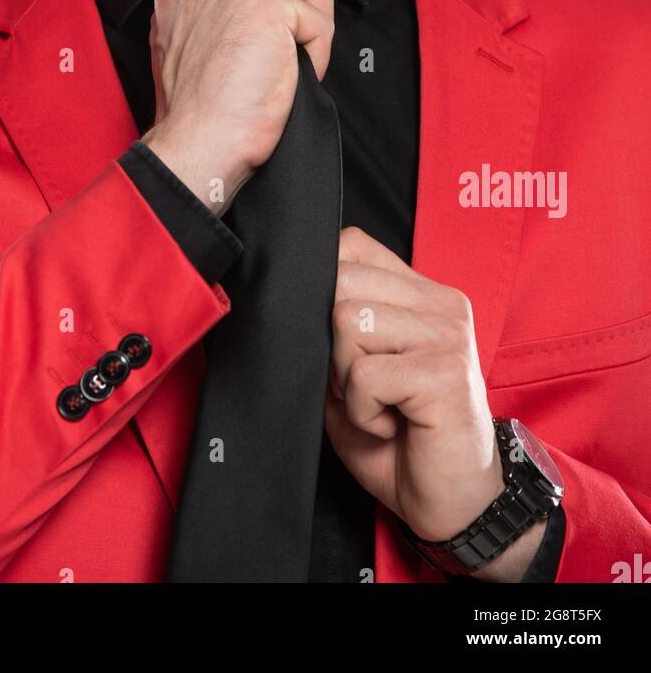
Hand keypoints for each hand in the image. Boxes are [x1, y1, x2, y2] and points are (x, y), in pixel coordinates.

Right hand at [142, 0, 333, 212]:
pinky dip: (318, 53)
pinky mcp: (264, 5)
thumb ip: (219, 9)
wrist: (197, 147)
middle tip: (288, 45)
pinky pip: (320, 18)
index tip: (270, 28)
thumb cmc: (200, 114)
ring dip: (313, 14)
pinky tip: (289, 78)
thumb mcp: (192, 45)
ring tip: (292, 56)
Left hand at [324, 225, 512, 556]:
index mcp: (422, 294)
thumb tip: (295, 292)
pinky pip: (364, 375)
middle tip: (363, 385)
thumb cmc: (399, 437)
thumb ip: (335, 326)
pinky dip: (362, 410)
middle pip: (342, 280)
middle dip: (332, 342)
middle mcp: (442, 305)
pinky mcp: (445, 373)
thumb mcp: (354, 370)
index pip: (352, 244)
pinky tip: (391, 425)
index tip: (340, 344)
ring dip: (346, 378)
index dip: (325, 289)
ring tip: (380, 404)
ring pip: (349, 321)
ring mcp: (448, 335)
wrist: (453, 504)